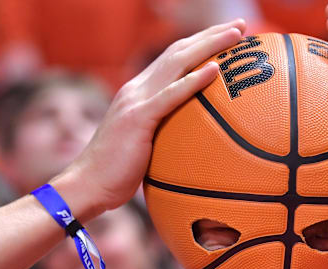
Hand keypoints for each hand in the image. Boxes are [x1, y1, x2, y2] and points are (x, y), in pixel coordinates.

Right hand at [54, 20, 245, 217]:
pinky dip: (193, 81)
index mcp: (139, 92)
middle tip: (240, 25)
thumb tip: (190, 142)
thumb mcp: (145, 146)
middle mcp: (137, 89)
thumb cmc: (117, 173)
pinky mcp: (137, 119)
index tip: (227, 36)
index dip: (200, 43)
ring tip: (237, 35)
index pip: (173, 58)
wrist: (87, 185)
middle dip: (211, 35)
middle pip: (179, 51)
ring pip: (177, 63)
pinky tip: (215, 70)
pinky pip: (170, 96)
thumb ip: (163, 134)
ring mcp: (136, 101)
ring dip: (209, 45)